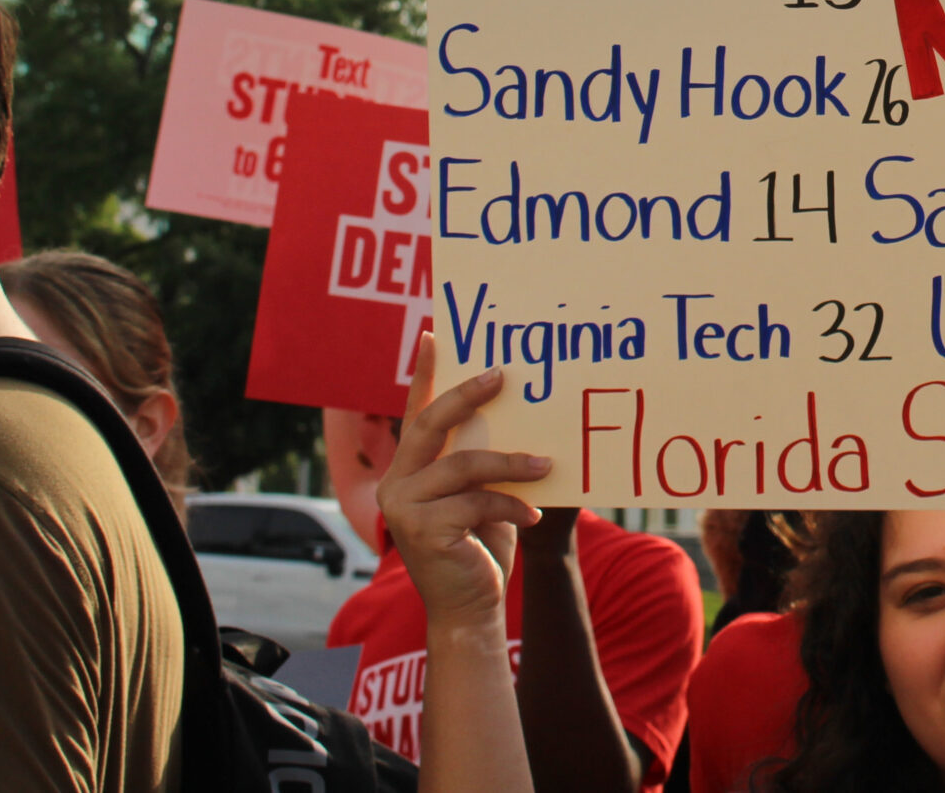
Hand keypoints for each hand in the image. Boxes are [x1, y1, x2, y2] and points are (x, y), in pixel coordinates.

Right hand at [380, 330, 550, 631]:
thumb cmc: (482, 547)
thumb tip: (521, 414)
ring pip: (462, 465)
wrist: (472, 609)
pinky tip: (533, 513)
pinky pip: (476, 500)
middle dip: (468, 396)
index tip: (433, 333)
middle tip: (503, 376)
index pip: (416, 413)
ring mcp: (404, 507)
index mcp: (410, 469)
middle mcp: (397, 483)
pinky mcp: (422, 531)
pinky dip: (511, 503)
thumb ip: (483, 459)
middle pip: (431, 425)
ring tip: (547, 463)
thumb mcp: (483, 494)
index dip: (424, 374)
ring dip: (511, 462)